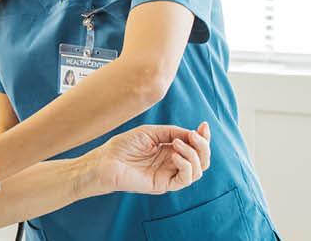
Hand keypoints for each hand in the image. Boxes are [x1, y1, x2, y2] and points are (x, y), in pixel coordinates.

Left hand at [81, 122, 210, 195]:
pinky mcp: (163, 184)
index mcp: (170, 150)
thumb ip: (172, 132)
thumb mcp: (151, 132)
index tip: (204, 125)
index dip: (204, 137)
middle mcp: (172, 163)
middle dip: (203, 146)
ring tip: (177, 143)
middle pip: (202, 160)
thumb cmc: (123, 146)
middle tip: (195, 135)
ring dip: (193, 154)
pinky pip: (185, 179)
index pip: (196, 147)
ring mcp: (168, 175)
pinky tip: (174, 156)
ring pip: (197, 171)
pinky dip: (185, 165)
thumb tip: (193, 134)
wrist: (105, 161)